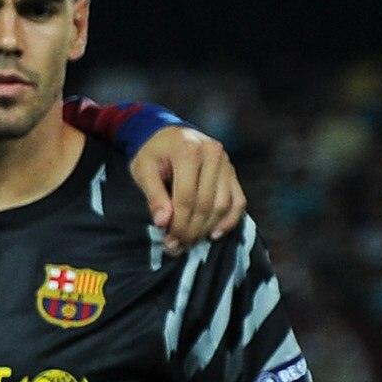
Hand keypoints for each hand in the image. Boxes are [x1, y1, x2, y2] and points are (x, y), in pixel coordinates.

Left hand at [129, 126, 242, 251]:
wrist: (168, 134)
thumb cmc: (152, 153)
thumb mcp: (143, 170)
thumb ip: (153, 196)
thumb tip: (163, 223)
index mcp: (188, 151)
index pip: (187, 197)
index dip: (179, 223)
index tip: (168, 242)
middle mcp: (213, 154)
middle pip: (206, 204)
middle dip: (191, 230)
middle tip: (176, 247)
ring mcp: (227, 163)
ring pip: (222, 205)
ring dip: (207, 228)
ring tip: (189, 243)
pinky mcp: (233, 172)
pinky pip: (238, 200)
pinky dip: (229, 220)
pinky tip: (214, 234)